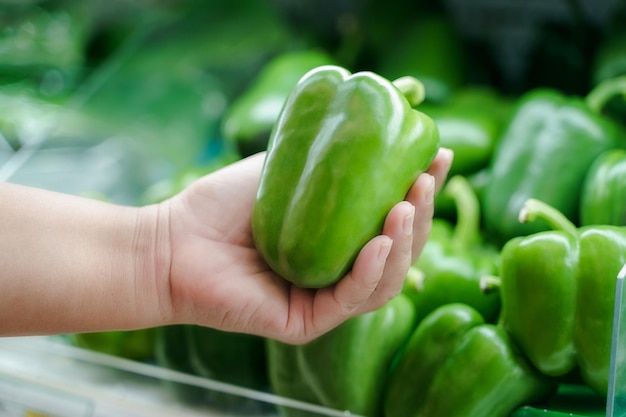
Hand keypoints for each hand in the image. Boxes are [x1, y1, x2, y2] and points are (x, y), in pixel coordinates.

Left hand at [163, 148, 452, 343]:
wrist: (174, 242)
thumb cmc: (222, 205)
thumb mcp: (284, 167)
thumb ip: (327, 152)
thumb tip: (372, 114)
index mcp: (339, 241)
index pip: (392, 220)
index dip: (422, 192)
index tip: (439, 157)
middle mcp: (337, 272)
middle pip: (398, 252)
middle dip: (419, 216)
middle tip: (424, 180)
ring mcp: (324, 300)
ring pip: (384, 280)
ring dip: (404, 244)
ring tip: (406, 206)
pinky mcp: (307, 323)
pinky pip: (351, 300)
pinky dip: (370, 272)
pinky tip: (379, 243)